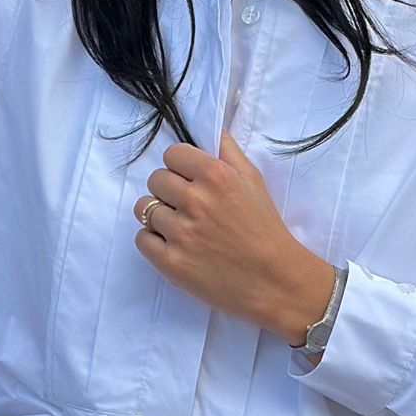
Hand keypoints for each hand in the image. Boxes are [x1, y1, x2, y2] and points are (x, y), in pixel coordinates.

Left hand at [134, 131, 335, 342]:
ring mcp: (180, 232)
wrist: (274, 282)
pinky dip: (153, 241)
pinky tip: (173, 245)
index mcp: (215, 176)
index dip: (180, 167)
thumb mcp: (255, 183)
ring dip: (159, 216)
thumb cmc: (266, 231)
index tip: (189, 180)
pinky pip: (142, 239)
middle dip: (168, 190)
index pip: (172, 155)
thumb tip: (214, 133)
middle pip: (155, 180)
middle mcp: (195, 200)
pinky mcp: (171, 262)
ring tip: (180, 227)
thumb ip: (230, 155)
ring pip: (144, 208)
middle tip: (186, 206)